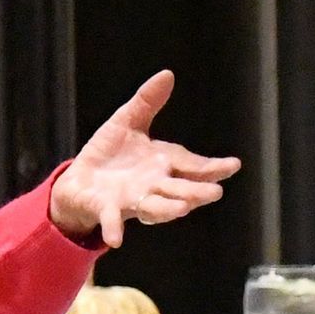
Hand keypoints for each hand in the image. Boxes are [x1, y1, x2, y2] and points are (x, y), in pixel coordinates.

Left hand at [49, 71, 240, 246]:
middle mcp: (152, 185)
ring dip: (167, 210)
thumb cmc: (110, 153)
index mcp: (162, 164)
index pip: (191, 166)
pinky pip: (112, 219)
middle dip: (195, 192)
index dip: (212, 167)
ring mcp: (131, 199)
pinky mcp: (107, 209)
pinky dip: (114, 228)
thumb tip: (167, 74)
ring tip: (181, 210)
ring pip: (153, 207)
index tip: (234, 165)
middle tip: (215, 193)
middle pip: (178, 190)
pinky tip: (115, 239)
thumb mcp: (128, 121)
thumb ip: (147, 101)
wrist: (81, 181)